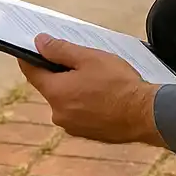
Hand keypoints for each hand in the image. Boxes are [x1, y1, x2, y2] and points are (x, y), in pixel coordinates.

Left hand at [19, 35, 166, 146]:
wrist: (145, 114)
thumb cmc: (119, 83)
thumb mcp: (89, 58)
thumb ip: (60, 50)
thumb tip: (39, 42)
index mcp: (56, 93)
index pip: (31, 72)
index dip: (29, 56)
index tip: (30, 45)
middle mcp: (58, 113)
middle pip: (50, 85)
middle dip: (60, 71)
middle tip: (79, 58)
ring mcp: (72, 126)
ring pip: (66, 99)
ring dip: (74, 86)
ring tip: (98, 76)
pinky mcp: (86, 133)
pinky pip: (78, 111)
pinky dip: (85, 100)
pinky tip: (103, 93)